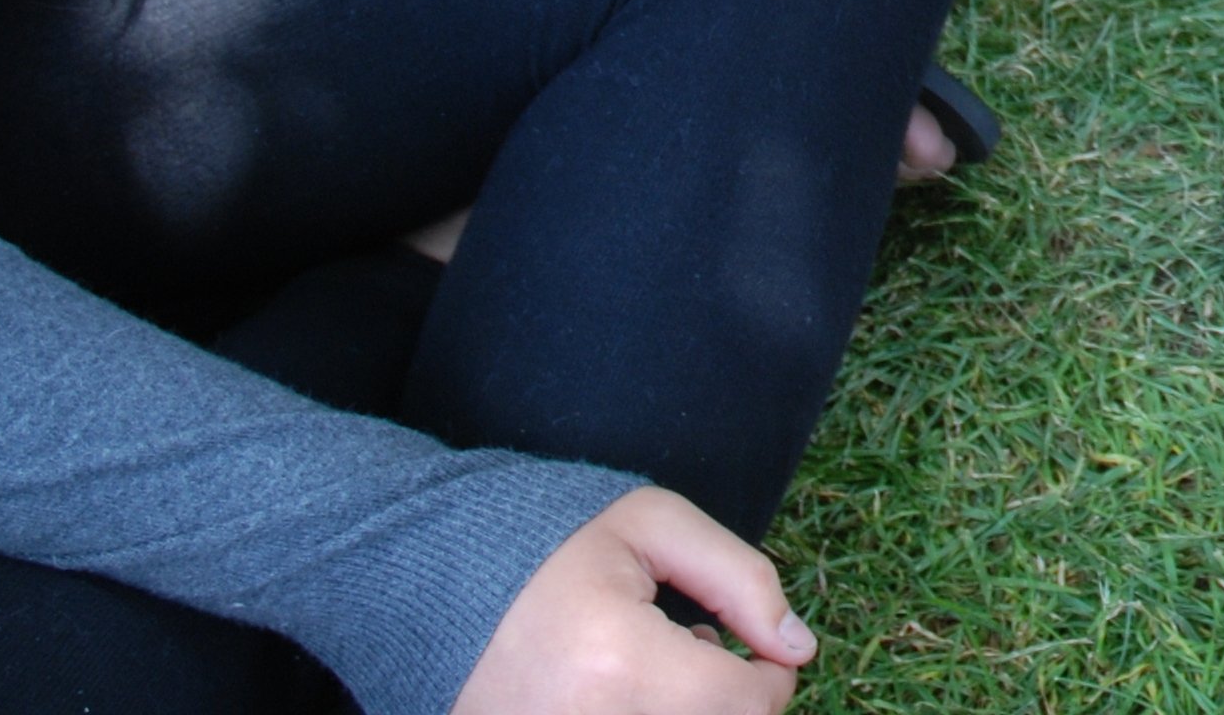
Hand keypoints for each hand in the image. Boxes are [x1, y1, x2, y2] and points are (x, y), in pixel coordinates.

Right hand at [451, 488, 813, 714]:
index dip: (769, 673)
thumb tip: (798, 646)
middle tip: (690, 647)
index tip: (742, 641)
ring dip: (685, 711)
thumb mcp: (651, 526)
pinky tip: (619, 693)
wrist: (426, 587)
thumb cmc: (543, 547)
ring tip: (648, 670)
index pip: (746, 706)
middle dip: (723, 696)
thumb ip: (741, 578)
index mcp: (617, 663)